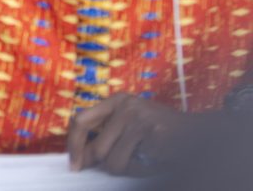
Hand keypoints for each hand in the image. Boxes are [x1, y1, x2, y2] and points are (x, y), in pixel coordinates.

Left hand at [67, 93, 189, 174]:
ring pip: (114, 161)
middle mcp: (125, 107)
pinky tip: (154, 160)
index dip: (74, 144)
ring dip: (127, 168)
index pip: (81, 120)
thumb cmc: (160, 130)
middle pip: (97, 148)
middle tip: (120, 164)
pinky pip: (134, 166)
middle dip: (104, 164)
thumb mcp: (131, 122)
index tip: (74, 163)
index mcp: (117, 101)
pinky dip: (141, 170)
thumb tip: (81, 159)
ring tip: (142, 159)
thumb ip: (106, 134)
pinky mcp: (154, 136)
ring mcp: (140, 120)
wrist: (198, 133)